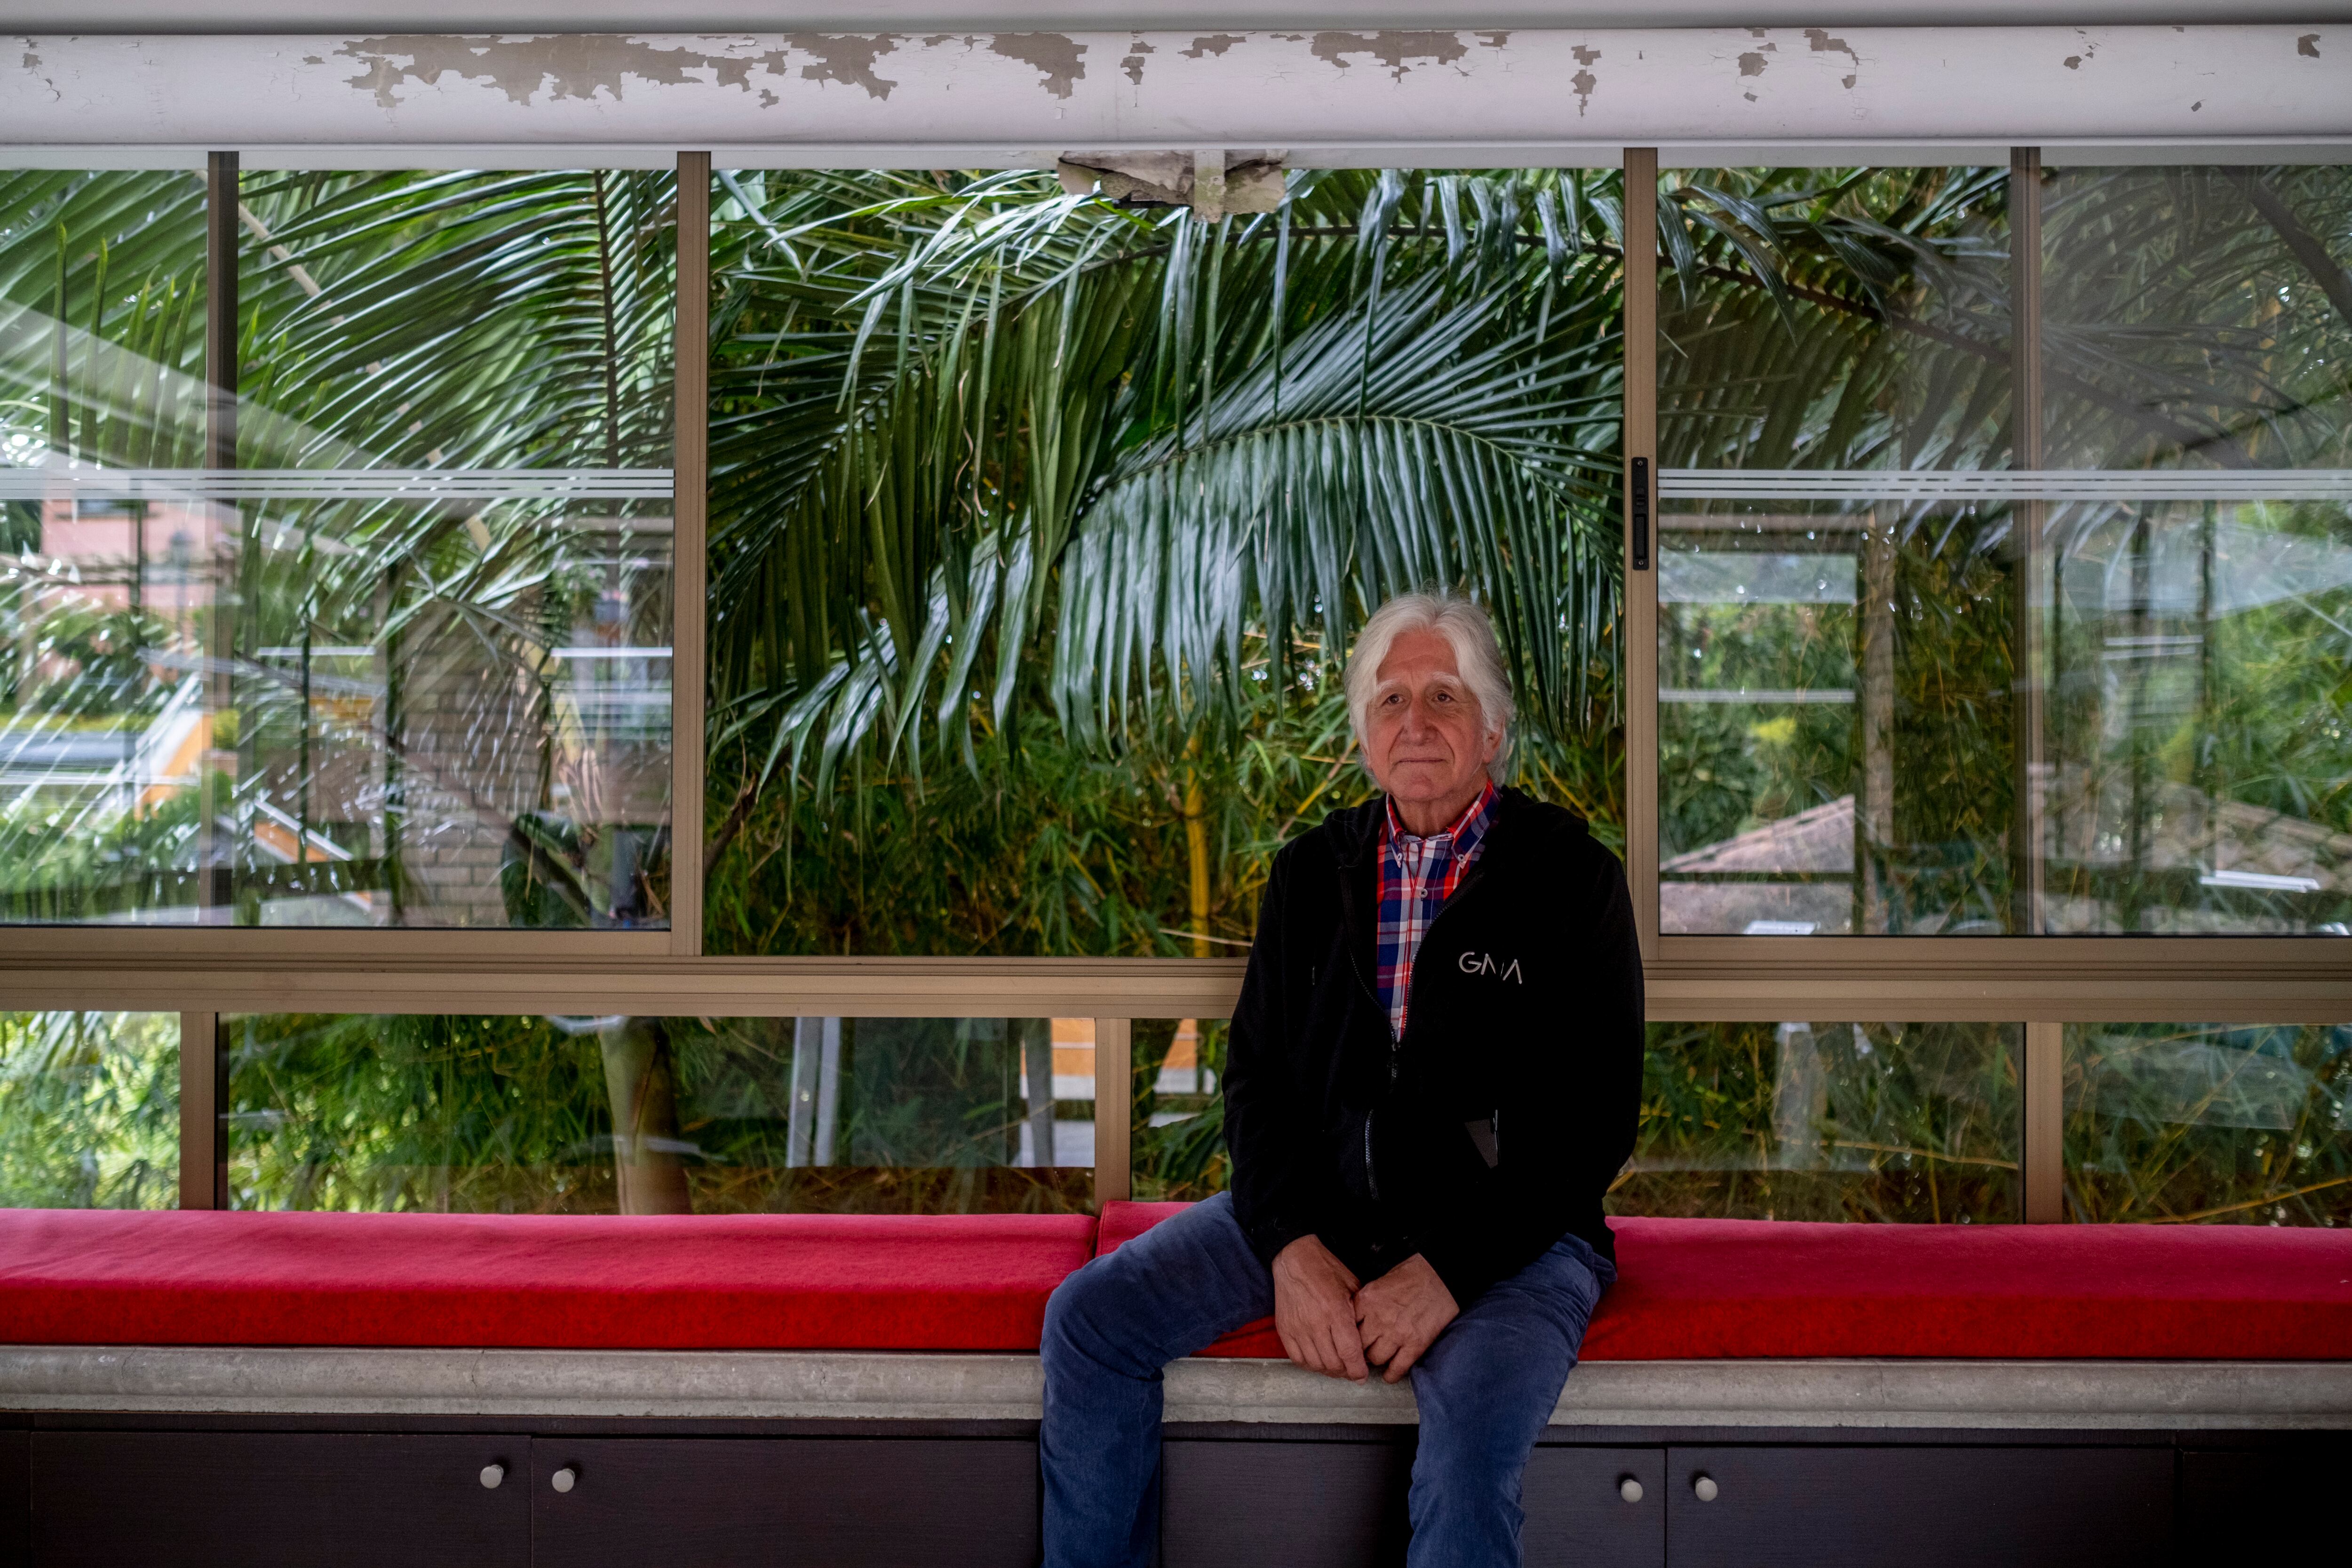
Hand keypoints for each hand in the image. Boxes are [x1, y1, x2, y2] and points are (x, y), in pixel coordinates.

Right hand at [1271, 1235, 1367, 1380]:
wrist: (1294, 1258)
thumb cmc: (1325, 1269)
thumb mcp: (1352, 1286)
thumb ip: (1360, 1312)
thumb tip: (1369, 1337)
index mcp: (1336, 1311)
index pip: (1349, 1353)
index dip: (1358, 1370)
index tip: (1362, 1376)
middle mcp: (1316, 1324)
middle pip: (1333, 1364)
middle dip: (1346, 1372)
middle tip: (1351, 1371)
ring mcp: (1298, 1328)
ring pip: (1316, 1365)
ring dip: (1329, 1371)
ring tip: (1337, 1367)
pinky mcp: (1285, 1330)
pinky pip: (1297, 1359)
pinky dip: (1310, 1365)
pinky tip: (1318, 1361)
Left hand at [1354, 1253, 1457, 1383]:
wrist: (1440, 1276)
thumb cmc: (1411, 1275)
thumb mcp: (1378, 1283)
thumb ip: (1365, 1304)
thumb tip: (1355, 1323)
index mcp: (1366, 1301)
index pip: (1346, 1327)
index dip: (1347, 1336)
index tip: (1348, 1341)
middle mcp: (1378, 1319)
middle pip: (1358, 1345)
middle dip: (1359, 1350)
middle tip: (1361, 1352)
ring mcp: (1397, 1333)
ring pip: (1375, 1359)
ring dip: (1375, 1360)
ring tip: (1377, 1358)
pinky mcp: (1415, 1344)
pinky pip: (1397, 1368)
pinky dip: (1391, 1375)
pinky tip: (1389, 1375)